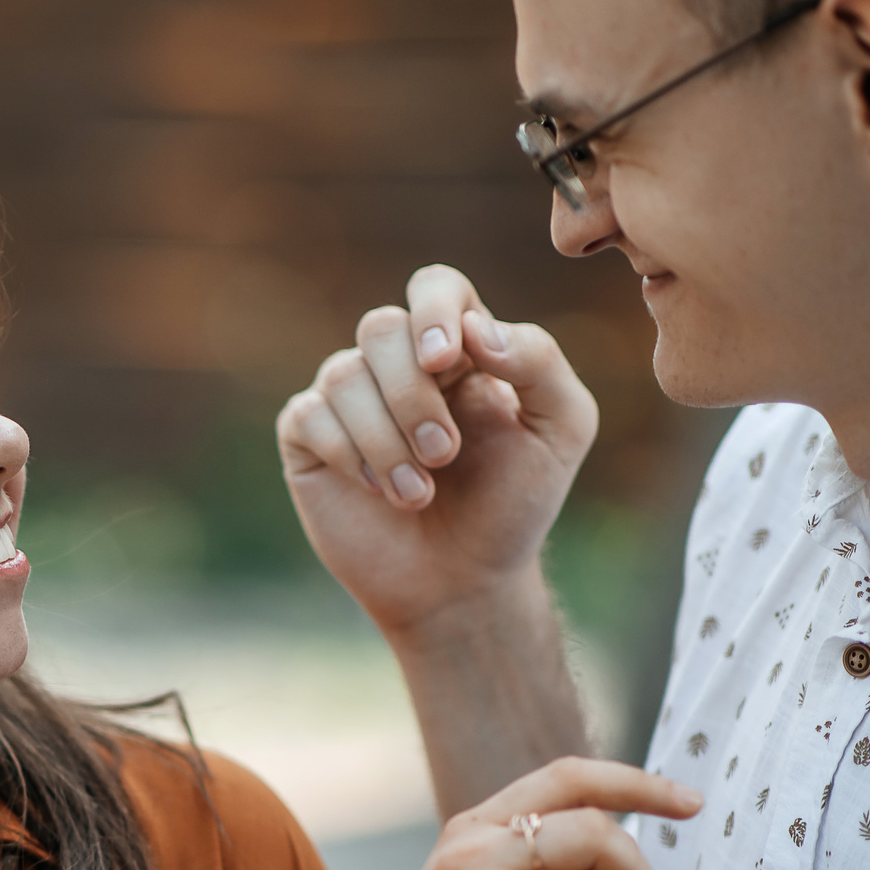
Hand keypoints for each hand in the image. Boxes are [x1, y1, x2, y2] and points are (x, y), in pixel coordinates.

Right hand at [276, 266, 597, 639]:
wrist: (463, 582)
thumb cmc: (512, 503)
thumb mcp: (560, 430)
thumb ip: (539, 362)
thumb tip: (476, 328)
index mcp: (459, 347)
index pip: (435, 287)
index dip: (434, 311)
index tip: (447, 359)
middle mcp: (397, 364)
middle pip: (381, 327)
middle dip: (413, 395)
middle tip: (446, 454)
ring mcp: (349, 399)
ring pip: (343, 374)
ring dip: (386, 439)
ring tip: (417, 493)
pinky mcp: (309, 437)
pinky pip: (309, 415)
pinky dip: (348, 453)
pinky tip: (376, 490)